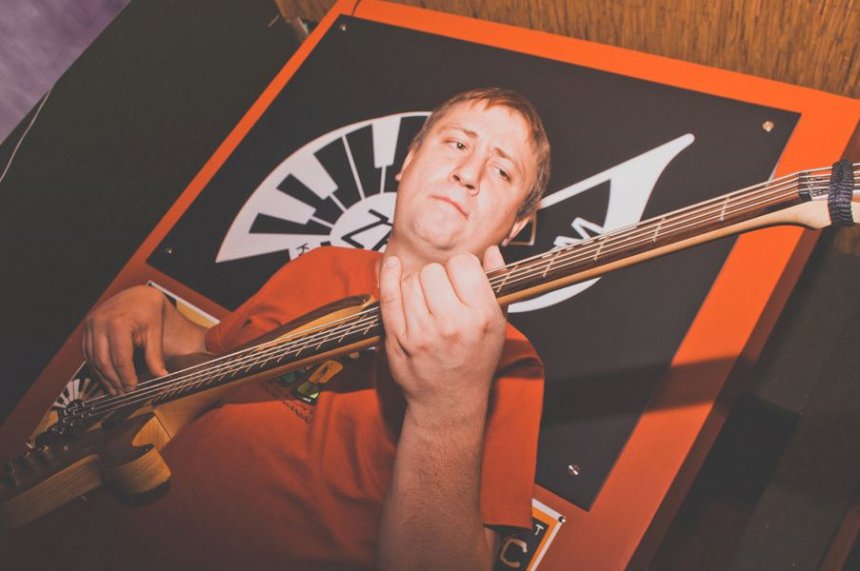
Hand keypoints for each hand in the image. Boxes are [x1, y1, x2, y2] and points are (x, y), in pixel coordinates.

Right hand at [82, 285, 169, 395]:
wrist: (137, 295)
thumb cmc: (148, 310)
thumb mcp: (155, 332)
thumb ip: (155, 356)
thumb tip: (161, 376)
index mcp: (118, 323)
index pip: (120, 359)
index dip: (126, 377)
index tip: (132, 388)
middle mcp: (100, 324)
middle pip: (103, 362)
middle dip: (113, 381)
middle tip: (122, 393)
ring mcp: (90, 326)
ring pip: (92, 360)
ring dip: (103, 378)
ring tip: (115, 390)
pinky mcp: (87, 329)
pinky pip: (88, 354)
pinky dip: (96, 368)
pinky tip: (106, 378)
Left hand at [379, 247, 506, 426]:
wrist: (449, 401)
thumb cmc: (476, 361)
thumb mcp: (498, 325)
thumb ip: (496, 285)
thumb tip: (491, 251)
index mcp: (482, 317)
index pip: (463, 264)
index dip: (461, 268)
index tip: (460, 279)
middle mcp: (452, 324)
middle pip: (434, 271)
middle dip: (438, 278)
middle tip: (443, 296)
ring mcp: (422, 333)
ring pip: (411, 281)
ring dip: (418, 285)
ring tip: (428, 302)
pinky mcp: (398, 339)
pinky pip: (388, 296)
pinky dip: (389, 277)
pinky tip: (394, 267)